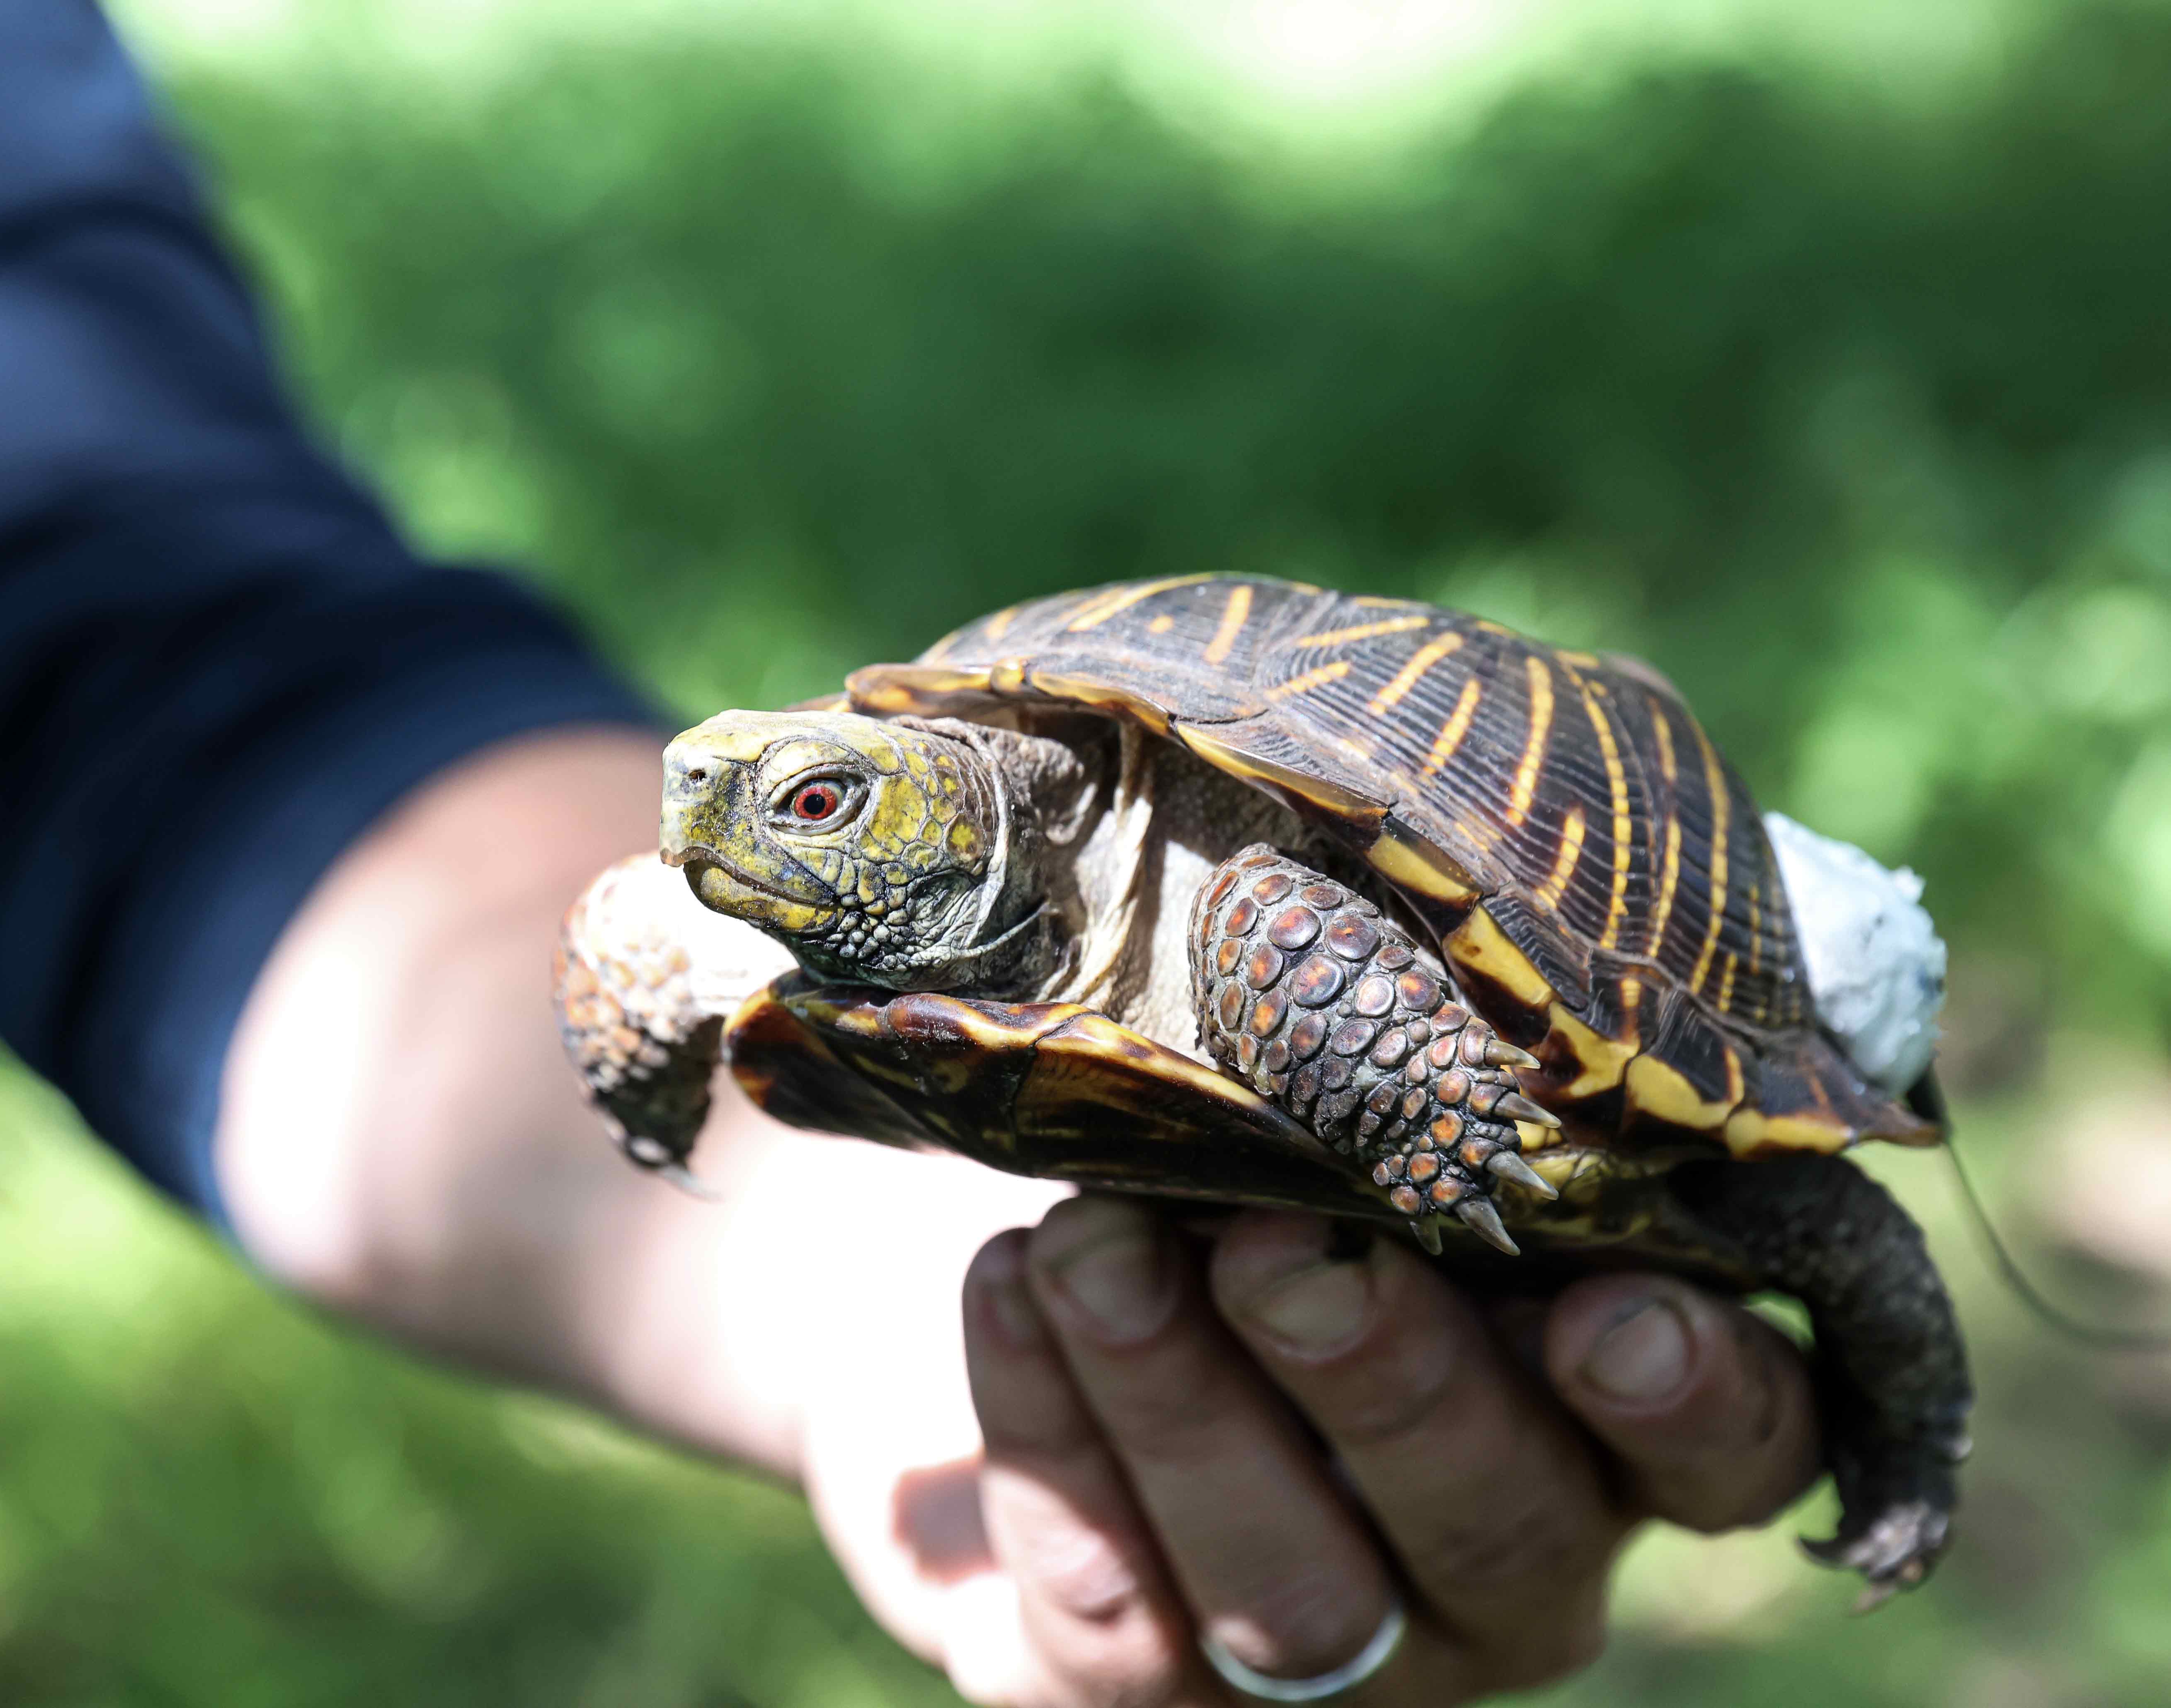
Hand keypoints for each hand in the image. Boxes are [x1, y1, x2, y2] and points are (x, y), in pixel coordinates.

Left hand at [215, 731, 1818, 1704]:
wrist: (999, 1238)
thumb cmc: (1221, 1112)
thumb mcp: (1335, 1052)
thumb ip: (1434, 1006)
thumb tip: (1486, 825)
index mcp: (1596, 1392)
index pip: (1735, 1441)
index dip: (1693, 1398)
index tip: (1606, 1305)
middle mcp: (1500, 1548)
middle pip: (1505, 1524)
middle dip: (1388, 1381)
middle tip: (1279, 1244)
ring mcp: (1330, 1643)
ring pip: (1300, 1598)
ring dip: (1189, 1407)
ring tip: (1092, 1245)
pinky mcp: (1136, 1688)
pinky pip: (1110, 1614)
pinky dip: (1052, 1438)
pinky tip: (1012, 1286)